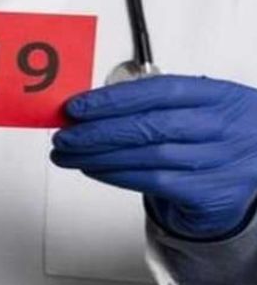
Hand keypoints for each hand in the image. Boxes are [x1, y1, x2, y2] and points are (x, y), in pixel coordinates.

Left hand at [51, 75, 256, 239]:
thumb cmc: (218, 130)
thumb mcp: (201, 103)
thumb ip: (155, 101)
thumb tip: (93, 105)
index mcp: (216, 95)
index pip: (157, 91)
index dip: (112, 99)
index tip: (76, 106)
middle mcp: (219, 126)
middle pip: (148, 126)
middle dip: (97, 131)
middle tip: (64, 135)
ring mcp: (218, 161)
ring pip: (146, 157)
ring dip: (98, 156)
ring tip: (68, 154)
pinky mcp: (210, 193)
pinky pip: (153, 183)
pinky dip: (116, 175)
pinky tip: (94, 169)